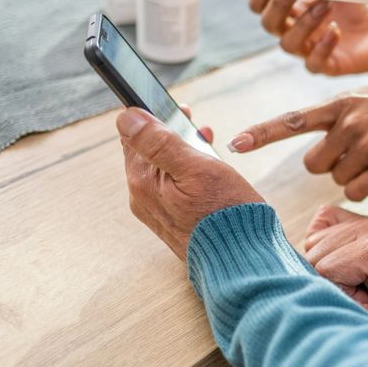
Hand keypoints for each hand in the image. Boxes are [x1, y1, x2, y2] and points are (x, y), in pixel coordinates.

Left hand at [116, 107, 263, 258]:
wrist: (241, 260)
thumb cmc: (224, 214)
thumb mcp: (196, 168)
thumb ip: (159, 142)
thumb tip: (126, 117)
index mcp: (143, 182)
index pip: (133, 137)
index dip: (152, 116)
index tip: (177, 107)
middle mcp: (143, 199)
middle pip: (148, 153)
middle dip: (170, 133)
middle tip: (195, 122)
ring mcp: (158, 212)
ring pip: (163, 170)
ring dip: (182, 151)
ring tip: (206, 142)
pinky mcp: (174, 222)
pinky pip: (173, 187)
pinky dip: (187, 172)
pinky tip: (207, 170)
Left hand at [228, 80, 367, 200]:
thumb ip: (338, 113)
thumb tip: (314, 133)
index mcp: (341, 103)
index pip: (292, 120)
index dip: (262, 134)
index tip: (234, 144)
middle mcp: (350, 122)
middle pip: (314, 164)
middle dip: (329, 164)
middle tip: (357, 153)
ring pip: (336, 179)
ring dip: (353, 175)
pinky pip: (356, 192)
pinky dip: (366, 188)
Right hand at [250, 0, 367, 75]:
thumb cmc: (349, 9)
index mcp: (288, 11)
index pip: (259, 3)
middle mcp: (291, 32)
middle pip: (268, 23)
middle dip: (279, 1)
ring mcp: (306, 51)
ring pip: (288, 44)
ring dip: (304, 22)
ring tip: (326, 4)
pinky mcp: (325, 66)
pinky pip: (314, 63)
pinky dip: (323, 46)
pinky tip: (335, 30)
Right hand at [304, 206, 367, 345]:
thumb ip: (346, 307)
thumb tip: (311, 293)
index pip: (326, 269)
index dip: (335, 292)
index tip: (361, 301)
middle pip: (316, 254)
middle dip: (328, 280)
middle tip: (359, 293)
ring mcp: (364, 220)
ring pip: (313, 242)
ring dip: (325, 265)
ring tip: (354, 280)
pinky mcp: (356, 220)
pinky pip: (320, 225)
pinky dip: (320, 245)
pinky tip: (341, 262)